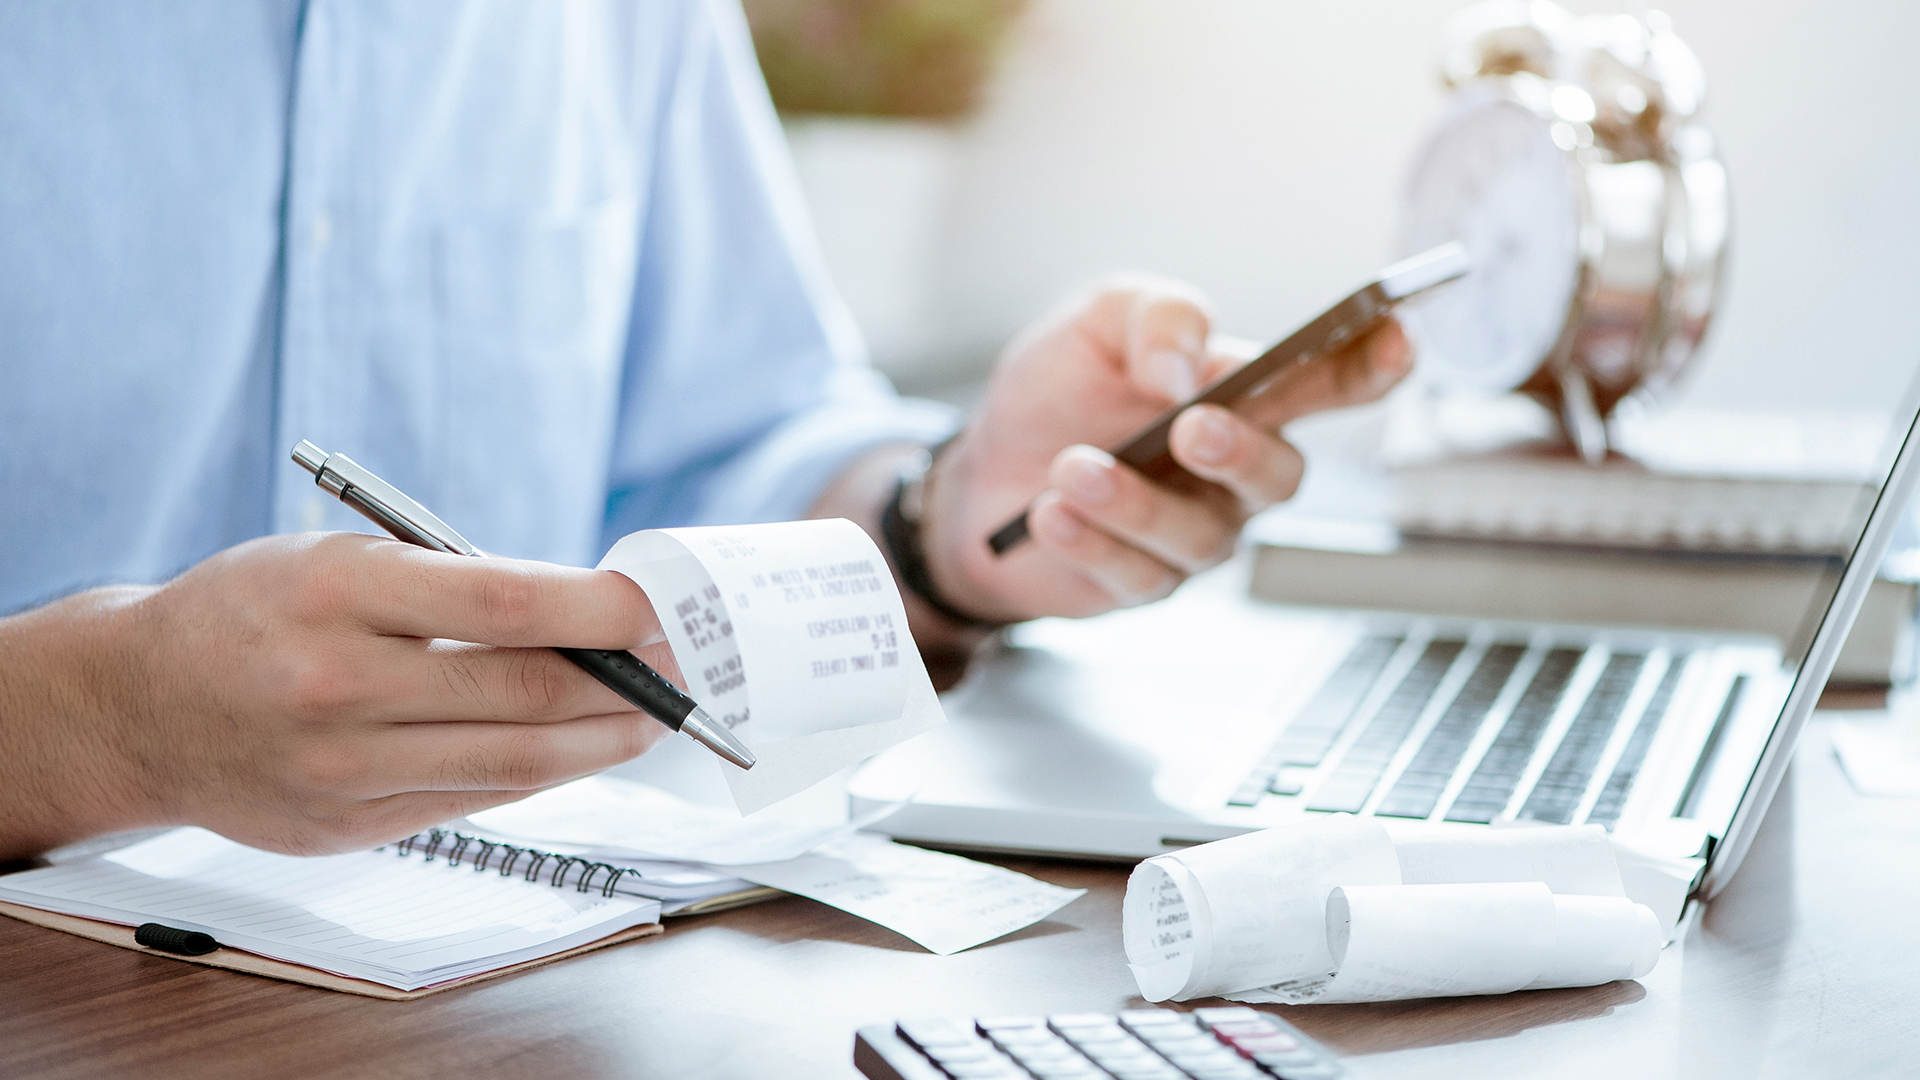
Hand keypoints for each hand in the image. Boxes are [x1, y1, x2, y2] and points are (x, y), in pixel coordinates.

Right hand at [0, 533, 675, 859]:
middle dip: (624, 680)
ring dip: (603, 741)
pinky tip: (578, 748)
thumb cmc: (251, 613)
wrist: (135, 706)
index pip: (503, 603)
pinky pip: (474, 800)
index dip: (600, 611)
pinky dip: (539, 774)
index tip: (660, 607)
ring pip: (513, 764)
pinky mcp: (345, 827)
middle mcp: (334, 684)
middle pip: (524, 694)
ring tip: (653, 716)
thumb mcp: (339, 560)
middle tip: (682, 665)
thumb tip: (586, 614)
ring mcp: (338, 769)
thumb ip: (453, 585)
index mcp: (335, 592)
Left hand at [922, 276, 1410, 622]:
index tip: (1394, 337)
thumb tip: (1185, 367)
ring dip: (1134, 500)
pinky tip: (1049, 512)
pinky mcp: (1142, 583)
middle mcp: (1233, 473)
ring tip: (1071, 466)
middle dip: (1243, 452)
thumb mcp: (1097, 322)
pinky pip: (1138, 575)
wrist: (979, 470)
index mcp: (1243, 397)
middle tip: (1190, 428)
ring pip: (1201, 535)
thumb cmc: (1057, 393)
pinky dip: (1092, 541)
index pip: (1327, 382)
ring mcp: (1194, 534)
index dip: (1372, 364)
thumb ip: (1156, 318)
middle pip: (1282, 476)